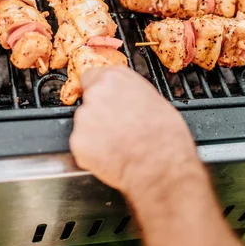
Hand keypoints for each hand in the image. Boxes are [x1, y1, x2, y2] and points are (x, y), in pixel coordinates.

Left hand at [69, 67, 198, 198]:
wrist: (163, 168)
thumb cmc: (166, 136)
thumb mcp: (153, 99)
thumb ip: (129, 91)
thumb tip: (123, 95)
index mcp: (114, 78)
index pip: (91, 78)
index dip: (101, 93)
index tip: (106, 102)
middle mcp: (96, 93)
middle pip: (88, 100)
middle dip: (99, 113)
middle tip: (117, 127)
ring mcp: (84, 117)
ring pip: (84, 124)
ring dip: (95, 133)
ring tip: (117, 144)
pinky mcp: (78, 142)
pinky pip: (82, 145)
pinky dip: (92, 152)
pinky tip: (111, 156)